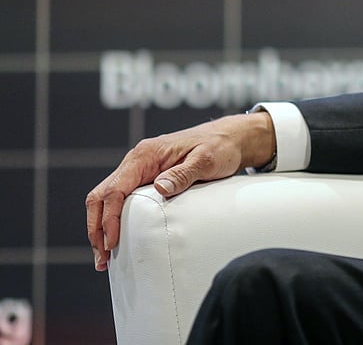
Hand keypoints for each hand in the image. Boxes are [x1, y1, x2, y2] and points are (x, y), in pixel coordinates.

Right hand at [85, 111, 274, 271]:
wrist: (228, 138)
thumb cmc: (218, 147)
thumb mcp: (206, 160)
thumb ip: (183, 174)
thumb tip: (160, 188)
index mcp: (145, 155)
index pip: (115, 189)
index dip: (109, 218)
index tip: (112, 244)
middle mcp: (137, 161)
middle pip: (101, 196)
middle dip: (97, 228)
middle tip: (103, 259)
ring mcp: (140, 170)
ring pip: (107, 199)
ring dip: (102, 227)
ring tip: (106, 258)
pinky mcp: (146, 179)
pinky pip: (122, 200)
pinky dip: (114, 220)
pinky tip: (118, 239)